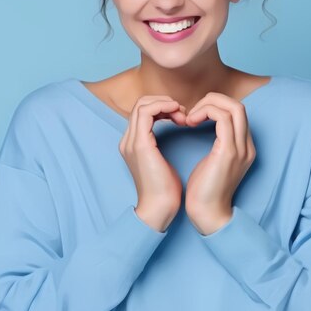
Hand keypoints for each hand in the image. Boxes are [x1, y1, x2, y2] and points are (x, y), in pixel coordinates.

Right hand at [118, 95, 187, 230]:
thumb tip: (175, 129)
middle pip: (141, 105)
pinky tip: (178, 113)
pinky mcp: (139, 144)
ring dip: (164, 103)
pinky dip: (162, 107)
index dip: (163, 107)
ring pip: (142, 105)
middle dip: (164, 102)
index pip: (143, 113)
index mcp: (133, 144)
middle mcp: (128, 140)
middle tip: (183, 112)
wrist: (159, 209)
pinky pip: (146, 112)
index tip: (182, 116)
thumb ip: (161, 144)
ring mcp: (131, 141)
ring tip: (182, 113)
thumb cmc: (166, 190)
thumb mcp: (163, 161)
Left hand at [184, 92, 255, 234]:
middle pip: (238, 105)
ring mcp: (240, 148)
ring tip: (190, 117)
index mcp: (243, 147)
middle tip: (192, 111)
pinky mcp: (229, 152)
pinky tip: (190, 122)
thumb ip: (214, 143)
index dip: (215, 106)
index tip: (194, 116)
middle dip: (212, 100)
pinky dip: (205, 113)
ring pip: (233, 107)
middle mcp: (247, 146)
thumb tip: (201, 123)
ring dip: (208, 105)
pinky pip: (222, 118)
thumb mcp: (212, 161)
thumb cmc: (204, 190)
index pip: (236, 112)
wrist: (208, 215)